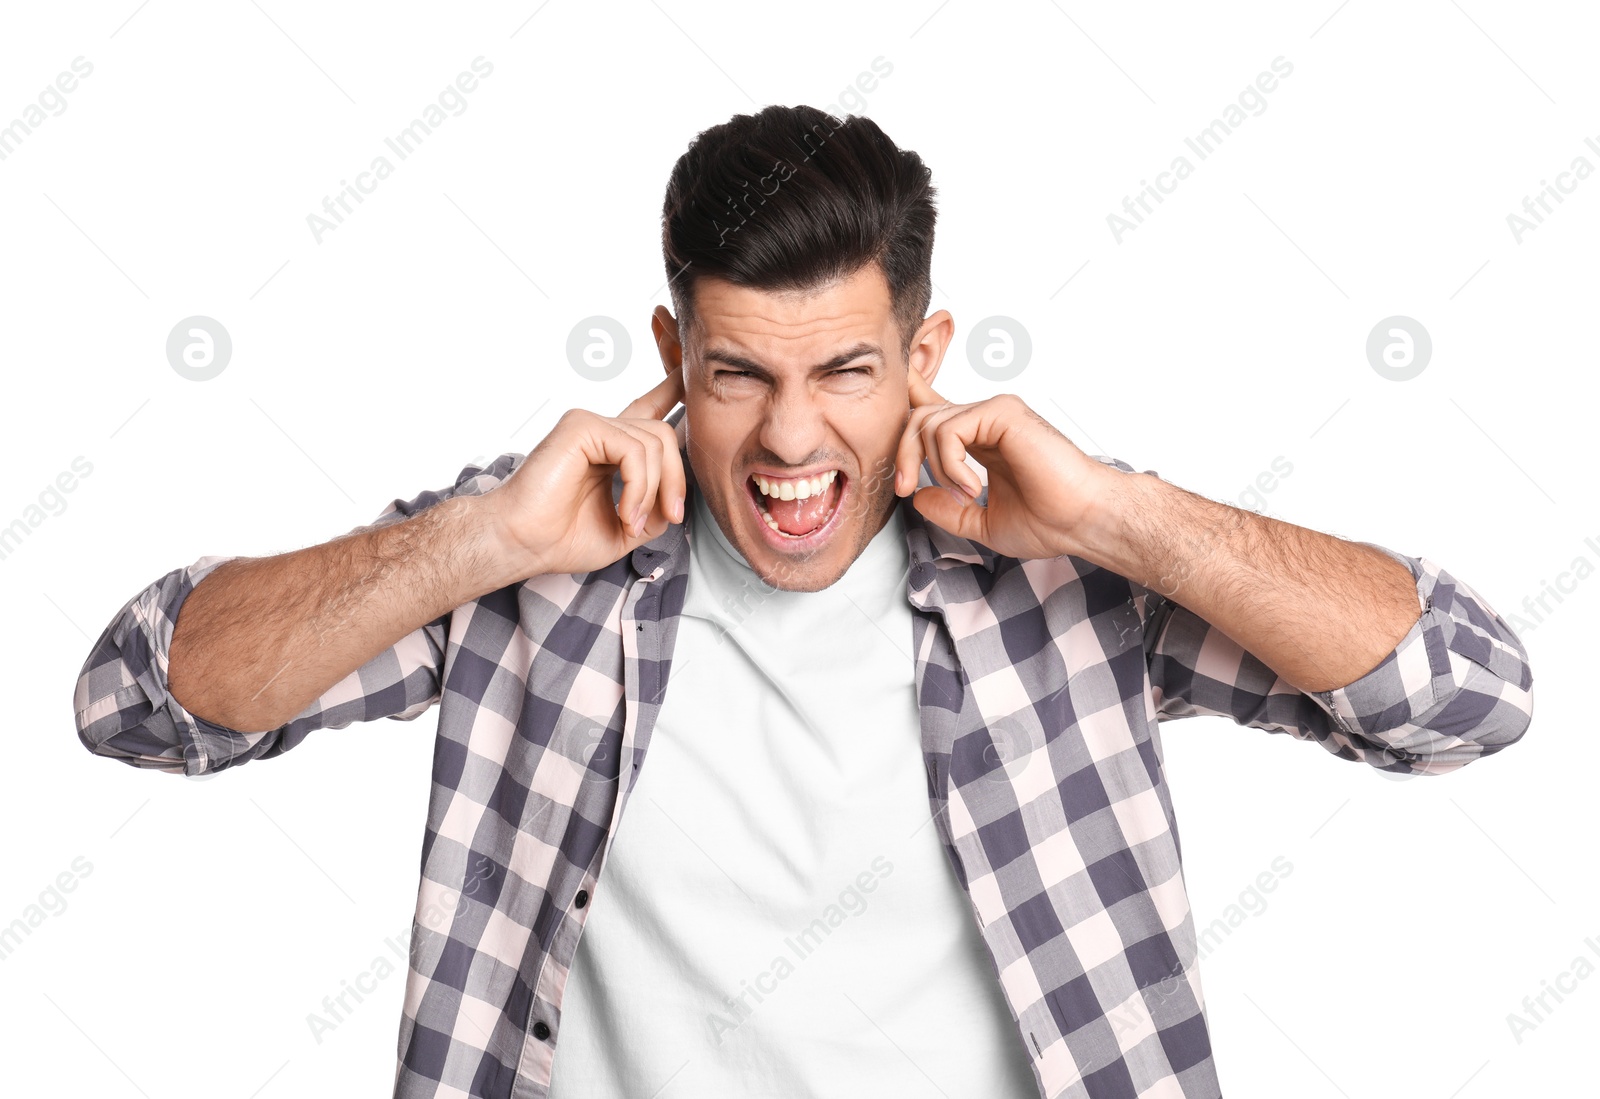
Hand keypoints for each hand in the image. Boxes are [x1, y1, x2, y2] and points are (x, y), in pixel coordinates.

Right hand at [483, 366, 685, 577]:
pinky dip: (639, 486)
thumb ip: (656, 508)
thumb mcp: (627, 528)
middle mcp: (602, 432)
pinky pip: (634, 450)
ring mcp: (591, 425)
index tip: (686, 371)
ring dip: (653, 491)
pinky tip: (624, 512)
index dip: (670, 390)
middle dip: (677, 479)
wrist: (522, 544)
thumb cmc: (560, 539)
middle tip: (670, 516)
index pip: (648, 412)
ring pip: (655, 443)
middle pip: (664, 435)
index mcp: (610, 450)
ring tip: (631, 521)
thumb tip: (677, 496)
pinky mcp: (581, 426)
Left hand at [893, 371, 1111, 560]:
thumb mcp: (982, 522)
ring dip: (931, 466)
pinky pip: (949, 429)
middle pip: (918, 416)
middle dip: (901, 454)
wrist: (1082, 521)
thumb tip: (916, 497)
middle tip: (903, 489)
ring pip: (929, 422)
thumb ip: (948, 510)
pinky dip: (949, 463)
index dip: (908, 399)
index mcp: (980, 441)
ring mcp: (994, 413)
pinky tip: (971, 485)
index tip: (885, 401)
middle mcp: (986, 421)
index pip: (934, 410)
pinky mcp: (1002, 412)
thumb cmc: (1049, 521)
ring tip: (963, 494)